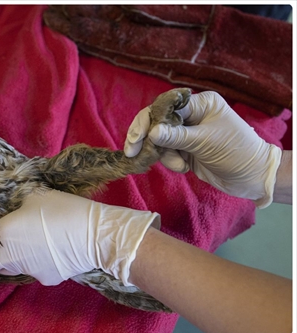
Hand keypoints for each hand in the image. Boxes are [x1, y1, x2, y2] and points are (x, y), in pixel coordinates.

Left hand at [0, 189, 156, 285]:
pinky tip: (48, 251)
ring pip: (7, 269)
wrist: (96, 235)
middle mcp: (9, 257)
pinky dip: (35, 263)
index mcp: (2, 234)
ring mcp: (27, 270)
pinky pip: (34, 271)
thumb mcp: (35, 196)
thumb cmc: (65, 209)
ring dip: (6, 260)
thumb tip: (9, 202)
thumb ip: (16, 202)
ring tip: (20, 245)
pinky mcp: (46, 278)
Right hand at [124, 90, 281, 205]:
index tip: (137, 138)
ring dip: (165, 155)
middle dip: (146, 138)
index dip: (149, 121)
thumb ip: (176, 137)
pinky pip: (166, 153)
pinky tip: (184, 168)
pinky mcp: (185, 150)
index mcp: (201, 104)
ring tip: (180, 166)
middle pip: (158, 122)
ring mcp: (188, 133)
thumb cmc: (236, 151)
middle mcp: (193, 115)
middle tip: (132, 152)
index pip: (166, 107)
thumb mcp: (205, 142)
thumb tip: (151, 132)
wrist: (251, 176)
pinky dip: (170, 162)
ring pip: (160, 141)